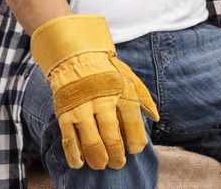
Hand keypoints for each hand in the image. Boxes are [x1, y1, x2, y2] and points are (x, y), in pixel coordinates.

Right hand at [29, 14, 158, 169]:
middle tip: (118, 163)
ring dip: (98, 159)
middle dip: (117, 157)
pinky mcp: (65, 112)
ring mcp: (82, 108)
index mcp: (122, 94)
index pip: (134, 127)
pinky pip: (70, 139)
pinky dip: (74, 155)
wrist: (76, 56)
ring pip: (92, 143)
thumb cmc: (107, 71)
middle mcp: (103, 102)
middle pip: (112, 139)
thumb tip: (155, 118)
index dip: (136, 143)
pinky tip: (79, 163)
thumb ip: (143, 98)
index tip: (134, 149)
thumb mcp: (129, 78)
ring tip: (101, 164)